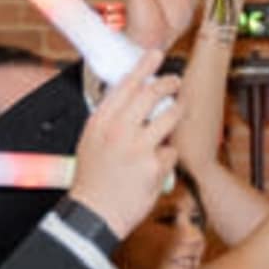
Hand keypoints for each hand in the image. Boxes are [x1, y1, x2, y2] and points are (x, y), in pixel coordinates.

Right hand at [68, 57, 178, 235]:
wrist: (94, 214)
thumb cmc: (93, 180)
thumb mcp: (91, 142)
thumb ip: (109, 120)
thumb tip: (128, 100)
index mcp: (100, 122)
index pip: (125, 86)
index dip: (143, 67)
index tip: (155, 55)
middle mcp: (119, 130)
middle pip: (151, 95)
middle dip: (168, 83)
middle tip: (175, 81)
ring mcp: (138, 147)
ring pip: (169, 117)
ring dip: (177, 113)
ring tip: (177, 113)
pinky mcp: (154, 166)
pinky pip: (171, 153)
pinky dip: (167, 158)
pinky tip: (155, 167)